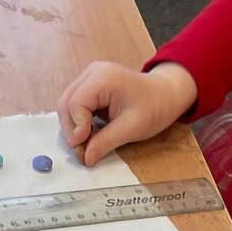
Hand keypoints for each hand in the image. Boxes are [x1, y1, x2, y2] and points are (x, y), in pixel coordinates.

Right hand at [58, 59, 197, 166]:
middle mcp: (92, 73)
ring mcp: (90, 77)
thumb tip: (85, 158)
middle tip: (82, 150)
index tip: (83, 148)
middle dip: (71, 129)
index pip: (75, 104)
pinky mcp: (90, 86)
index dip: (76, 128)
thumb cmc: (154, 107)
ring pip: (67, 105)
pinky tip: (90, 133)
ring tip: (87, 142)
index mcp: (103, 77)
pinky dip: (78, 122)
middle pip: (66, 103)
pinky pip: (75, 105)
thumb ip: (105, 142)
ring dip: (73, 127)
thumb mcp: (131, 128)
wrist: (165, 95)